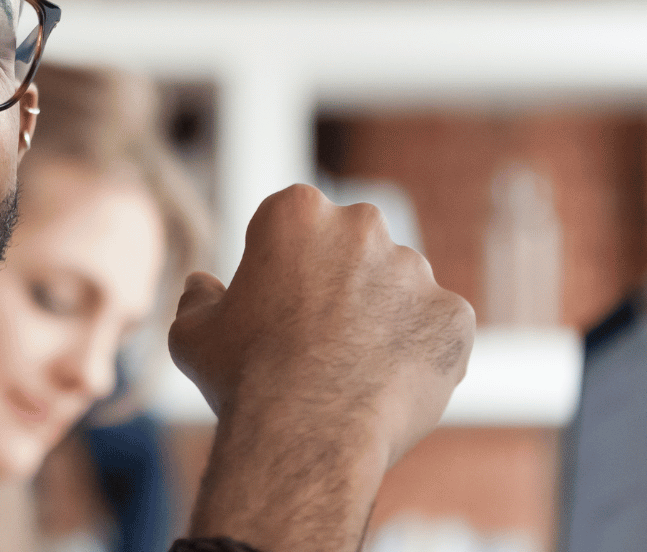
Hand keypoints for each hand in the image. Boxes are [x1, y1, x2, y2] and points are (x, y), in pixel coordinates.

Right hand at [170, 184, 473, 550]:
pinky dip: (419, 352)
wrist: (307, 434)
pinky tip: (386, 386)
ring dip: (382, 316)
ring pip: (398, 287)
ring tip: (352, 371)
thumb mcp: (192, 334)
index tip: (276, 304)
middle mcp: (362, 225)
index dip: (282, 265)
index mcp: (296, 212)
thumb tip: (201, 285)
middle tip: (317, 337)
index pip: (294, 224)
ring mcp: (415, 269)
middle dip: (340, 280)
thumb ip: (197, 298)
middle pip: (353, 246)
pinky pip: (438, 329)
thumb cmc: (241, 378)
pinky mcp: (454, 315)